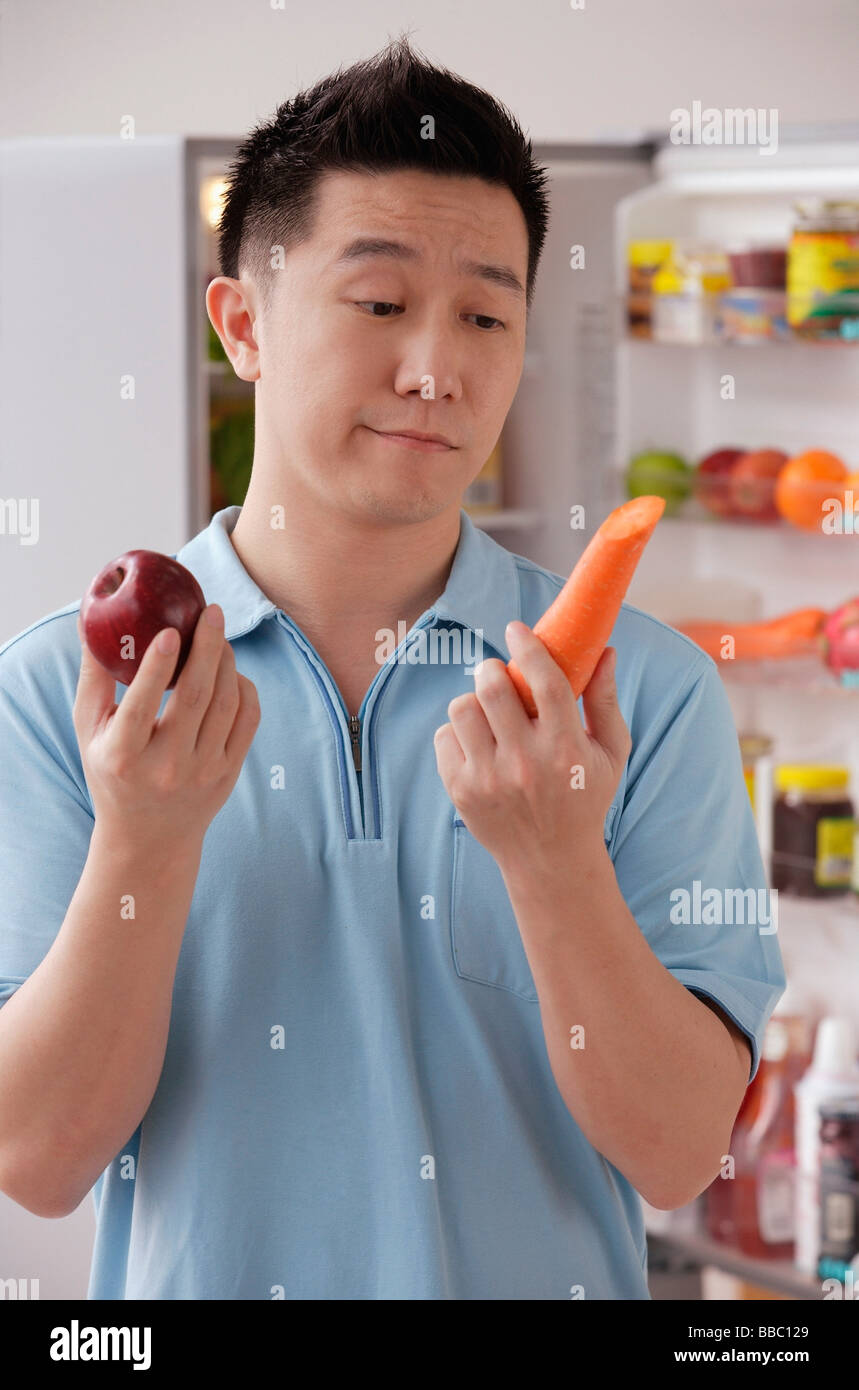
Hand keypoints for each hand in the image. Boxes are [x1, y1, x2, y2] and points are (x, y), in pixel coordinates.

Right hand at [73, 604, 260, 850]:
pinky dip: (244, 689)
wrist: (148, 837)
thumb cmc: (112, 771)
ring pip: (226, 705)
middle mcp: (165, 766)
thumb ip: (93, 679)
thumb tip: (92, 622)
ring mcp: (202, 772)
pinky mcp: (229, 774)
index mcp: (123, 755)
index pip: (142, 706)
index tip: (169, 631)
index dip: (158, 667)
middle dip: (207, 649)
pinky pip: (248, 721)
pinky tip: (231, 672)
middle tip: (212, 613)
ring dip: (227, 663)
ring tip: (218, 637)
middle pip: (195, 698)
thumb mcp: (88, 732)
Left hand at [433, 620, 630, 876]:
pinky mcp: (461, 791)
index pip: (543, 680)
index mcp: (565, 748)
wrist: (550, 861)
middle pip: (491, 686)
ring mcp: (489, 779)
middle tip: (499, 675)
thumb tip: (605, 651)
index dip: (527, 646)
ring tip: (490, 716)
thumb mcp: (610, 753)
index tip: (516, 629)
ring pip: (462, 708)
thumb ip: (605, 701)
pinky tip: (479, 746)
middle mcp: (525, 763)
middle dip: (493, 670)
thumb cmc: (584, 798)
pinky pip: (444, 737)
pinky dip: (458, 734)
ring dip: (474, 702)